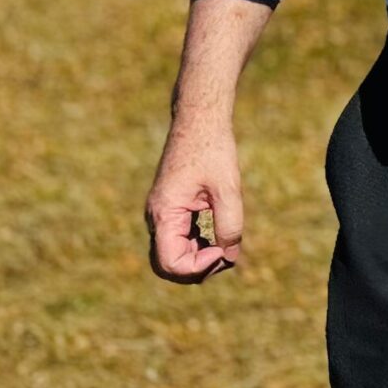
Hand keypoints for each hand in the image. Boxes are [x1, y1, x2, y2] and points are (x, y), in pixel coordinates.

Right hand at [145, 119, 243, 282]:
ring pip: (174, 253)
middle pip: (168, 264)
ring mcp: (162, 213)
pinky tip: (220, 235)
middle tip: (227, 254)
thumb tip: (230, 256)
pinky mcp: (172, 208)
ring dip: (199, 257)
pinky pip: (179, 238)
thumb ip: (230, 223)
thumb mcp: (228, 187)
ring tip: (227, 245)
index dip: (198, 267)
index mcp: (164, 214)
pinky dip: (199, 244)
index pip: (170, 263)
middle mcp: (156, 218)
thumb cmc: (212, 149)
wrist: (200, 119)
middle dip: (197, 268)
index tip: (224, 250)